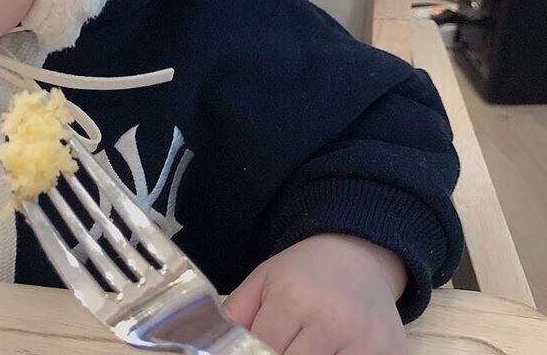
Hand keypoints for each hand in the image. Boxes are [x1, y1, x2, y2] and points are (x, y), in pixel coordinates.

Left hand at [223, 234, 407, 353]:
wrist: (359, 255)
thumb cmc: (304, 272)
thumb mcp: (264, 279)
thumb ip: (237, 312)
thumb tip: (210, 342)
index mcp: (292, 296)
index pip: (264, 349)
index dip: (255, 354)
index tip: (253, 349)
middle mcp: (330, 319)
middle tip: (279, 346)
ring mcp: (364, 341)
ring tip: (301, 347)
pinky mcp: (389, 354)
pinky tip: (329, 354)